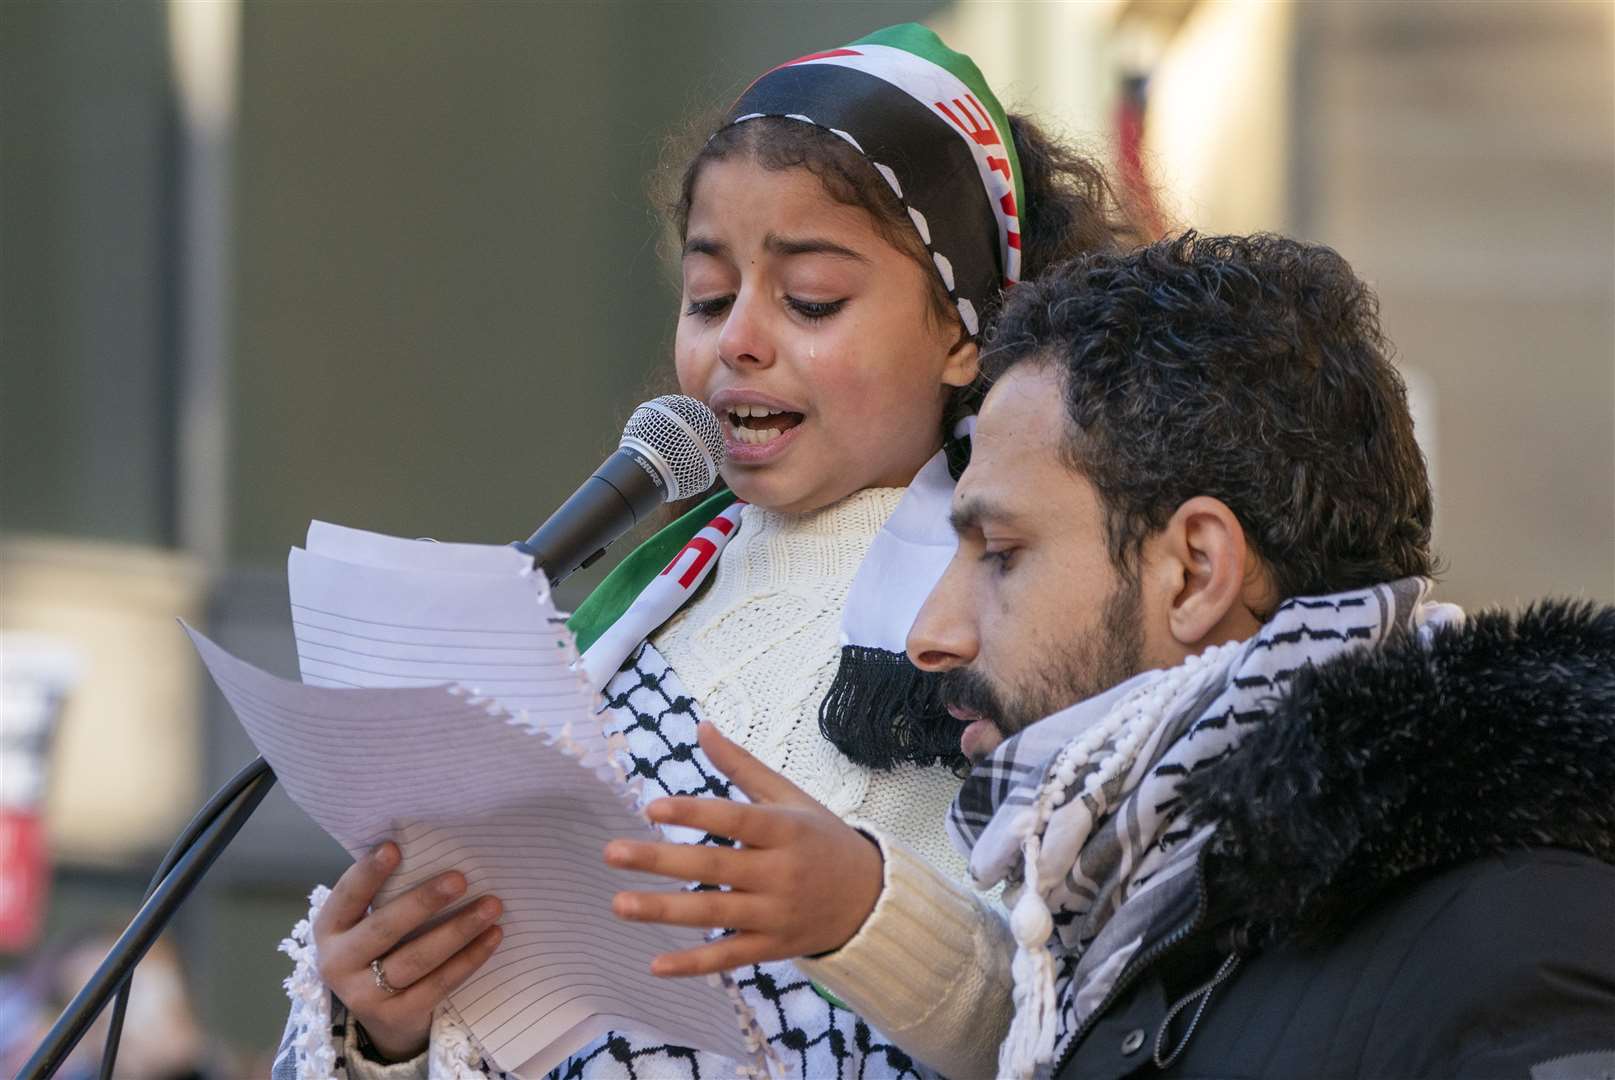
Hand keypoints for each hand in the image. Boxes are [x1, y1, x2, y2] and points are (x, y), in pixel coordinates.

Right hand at [312, 843, 503, 1060]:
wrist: (383, 1017)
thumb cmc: (382, 949)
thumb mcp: (369, 923)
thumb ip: (388, 894)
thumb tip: (434, 848)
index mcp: (330, 929)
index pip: (347, 896)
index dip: (368, 872)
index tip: (394, 846)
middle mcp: (338, 964)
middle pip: (385, 929)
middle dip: (424, 901)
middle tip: (460, 879)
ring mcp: (365, 995)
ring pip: (417, 958)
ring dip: (459, 929)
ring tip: (491, 906)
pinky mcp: (397, 1016)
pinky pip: (438, 984)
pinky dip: (469, 959)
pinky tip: (493, 937)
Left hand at [603, 722, 884, 976]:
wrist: (871, 898)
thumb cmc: (821, 838)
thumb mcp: (789, 797)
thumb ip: (741, 767)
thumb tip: (701, 727)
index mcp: (785, 830)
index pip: (734, 819)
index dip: (694, 813)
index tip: (651, 808)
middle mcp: (780, 873)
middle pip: (713, 867)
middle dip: (660, 860)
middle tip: (611, 853)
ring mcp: (775, 914)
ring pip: (714, 913)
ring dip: (664, 910)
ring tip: (619, 904)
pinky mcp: (771, 946)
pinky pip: (729, 956)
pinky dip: (694, 963)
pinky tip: (655, 964)